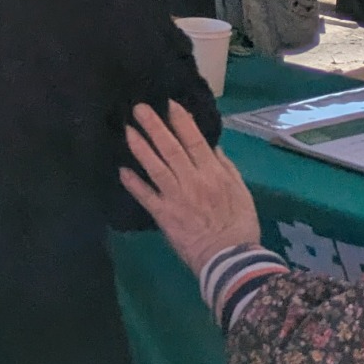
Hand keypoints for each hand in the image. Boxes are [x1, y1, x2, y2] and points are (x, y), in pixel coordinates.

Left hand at [121, 101, 259, 274]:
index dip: (181, 121)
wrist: (231, 258)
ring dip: (141, 147)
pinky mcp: (164, 215)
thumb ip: (226, 167)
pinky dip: (134, 184)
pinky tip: (122, 170)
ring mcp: (176, 197)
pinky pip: (146, 196)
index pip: (194, 140)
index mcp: (213, 173)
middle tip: (139, 108)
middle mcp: (192, 180)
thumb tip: (212, 146)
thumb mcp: (241, 191)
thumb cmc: (240, 224)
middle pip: (171, 148)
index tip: (169, 104)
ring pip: (155, 167)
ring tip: (128, 131)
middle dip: (154, 126)